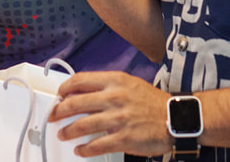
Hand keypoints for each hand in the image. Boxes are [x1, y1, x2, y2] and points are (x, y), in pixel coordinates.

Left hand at [50, 71, 172, 158]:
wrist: (176, 118)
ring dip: (68, 131)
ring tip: (63, 134)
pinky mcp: (124, 138)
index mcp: (115, 81)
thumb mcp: (130, 84)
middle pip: (76, 103)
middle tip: (53, 116)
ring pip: (82, 125)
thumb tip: (83, 93)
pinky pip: (96, 145)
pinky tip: (80, 149)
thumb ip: (107, 87)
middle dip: (59, 111)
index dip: (65, 88)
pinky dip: (84, 149)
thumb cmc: (153, 102)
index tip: (59, 94)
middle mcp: (114, 97)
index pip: (81, 80)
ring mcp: (118, 119)